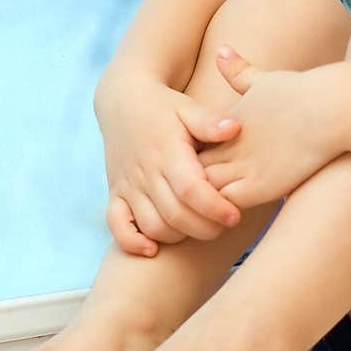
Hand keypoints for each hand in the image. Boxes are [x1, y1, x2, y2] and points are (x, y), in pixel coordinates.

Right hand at [94, 74, 243, 255]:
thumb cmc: (165, 106)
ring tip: (200, 228)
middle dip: (204, 228)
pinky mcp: (115, 193)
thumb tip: (234, 128)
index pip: (190, 190)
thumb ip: (210, 121)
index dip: (214, 208)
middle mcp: (145, 172)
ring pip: (151, 225)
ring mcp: (128, 185)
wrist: (122, 101)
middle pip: (174, 214)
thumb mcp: (188, 108)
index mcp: (167, 151)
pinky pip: (116, 225)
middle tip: (226, 225)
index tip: (235, 216)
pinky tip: (152, 249)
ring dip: (178, 235)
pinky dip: (131, 242)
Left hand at [194, 44, 343, 207]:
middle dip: (186, 183)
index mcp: (226, 123)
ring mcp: (245, 167)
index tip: (190, 169)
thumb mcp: (263, 79)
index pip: (189, 146)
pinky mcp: (261, 187)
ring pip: (203, 190)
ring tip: (204, 212)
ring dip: (203, 201)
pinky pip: (225, 206)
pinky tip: (223, 216)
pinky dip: (220, 212)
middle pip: (190, 170)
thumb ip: (238, 71)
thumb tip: (221, 49)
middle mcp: (230, 145)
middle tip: (187, 196)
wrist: (331, 107)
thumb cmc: (302, 92)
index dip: (186, 159)